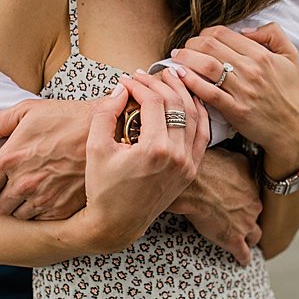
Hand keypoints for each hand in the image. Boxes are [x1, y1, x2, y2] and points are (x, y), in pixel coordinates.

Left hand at [0, 98, 91, 219]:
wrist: (107, 131)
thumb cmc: (65, 117)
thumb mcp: (26, 112)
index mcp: (10, 159)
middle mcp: (24, 183)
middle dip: (0, 200)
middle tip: (8, 191)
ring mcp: (44, 198)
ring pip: (18, 216)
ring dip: (20, 208)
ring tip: (29, 193)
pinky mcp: (63, 209)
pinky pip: (41, 220)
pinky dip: (40, 212)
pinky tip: (47, 197)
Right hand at [69, 71, 209, 254]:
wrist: (115, 224)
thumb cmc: (102, 188)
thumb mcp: (95, 148)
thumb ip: (105, 114)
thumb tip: (120, 89)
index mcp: (154, 150)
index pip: (154, 102)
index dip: (139, 85)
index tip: (125, 80)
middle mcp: (177, 156)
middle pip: (177, 105)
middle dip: (161, 84)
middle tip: (146, 74)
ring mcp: (188, 165)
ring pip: (195, 117)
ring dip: (184, 94)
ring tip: (171, 78)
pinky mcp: (191, 171)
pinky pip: (203, 136)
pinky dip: (199, 114)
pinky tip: (190, 101)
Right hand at [169, 146, 260, 264]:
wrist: (194, 184)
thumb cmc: (207, 167)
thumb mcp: (231, 156)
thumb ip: (241, 163)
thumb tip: (242, 163)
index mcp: (253, 187)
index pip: (254, 197)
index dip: (246, 201)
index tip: (241, 202)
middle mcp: (253, 206)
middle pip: (256, 216)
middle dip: (250, 219)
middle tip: (242, 221)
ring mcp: (245, 224)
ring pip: (254, 236)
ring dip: (250, 238)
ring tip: (246, 242)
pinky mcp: (232, 239)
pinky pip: (242, 253)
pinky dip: (243, 257)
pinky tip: (242, 260)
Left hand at [170, 24, 298, 178]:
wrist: (291, 128)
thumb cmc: (288, 92)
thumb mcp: (290, 56)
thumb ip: (273, 33)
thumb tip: (244, 29)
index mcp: (261, 55)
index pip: (222, 33)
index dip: (204, 33)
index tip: (198, 39)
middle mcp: (251, 70)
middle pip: (209, 46)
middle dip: (190, 44)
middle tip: (182, 49)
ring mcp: (242, 90)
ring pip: (206, 66)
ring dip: (185, 59)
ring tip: (176, 59)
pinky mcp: (235, 109)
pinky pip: (208, 92)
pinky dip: (191, 81)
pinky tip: (180, 76)